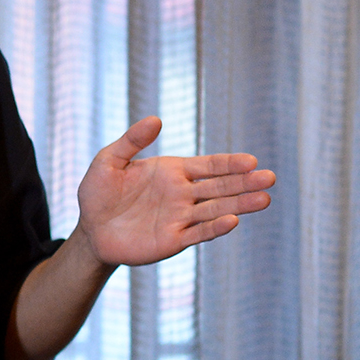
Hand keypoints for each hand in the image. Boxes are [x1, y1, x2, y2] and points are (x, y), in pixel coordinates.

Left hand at [76, 117, 276, 268]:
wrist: (90, 229)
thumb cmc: (98, 192)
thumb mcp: (109, 161)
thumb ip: (131, 141)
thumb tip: (155, 119)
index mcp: (172, 172)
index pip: (208, 166)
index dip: (229, 163)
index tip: (251, 161)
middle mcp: (183, 194)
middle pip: (220, 187)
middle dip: (245, 182)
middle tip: (270, 178)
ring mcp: (180, 217)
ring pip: (216, 209)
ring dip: (240, 205)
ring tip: (264, 199)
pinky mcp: (173, 240)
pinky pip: (198, 233)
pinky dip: (214, 228)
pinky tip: (233, 221)